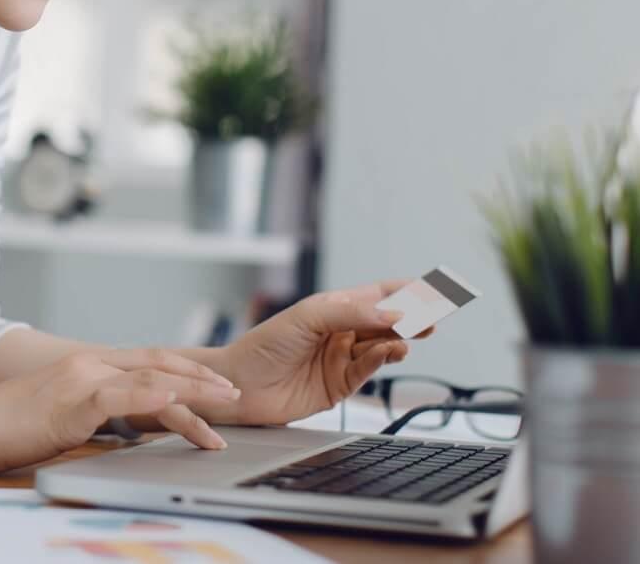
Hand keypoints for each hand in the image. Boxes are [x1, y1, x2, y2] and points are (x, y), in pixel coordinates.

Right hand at [0, 348, 241, 473]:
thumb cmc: (9, 426)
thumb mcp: (64, 417)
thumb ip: (98, 415)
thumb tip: (132, 428)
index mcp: (88, 366)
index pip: (150, 361)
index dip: (187, 370)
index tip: (217, 385)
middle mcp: (89, 364)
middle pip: (159, 362)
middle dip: (202, 377)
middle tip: (236, 394)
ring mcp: (81, 378)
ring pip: (150, 378)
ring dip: (193, 392)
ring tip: (225, 407)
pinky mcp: (72, 401)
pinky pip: (120, 396)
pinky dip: (152, 396)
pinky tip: (176, 400)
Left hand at [216, 280, 433, 427]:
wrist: (241, 384)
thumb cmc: (265, 344)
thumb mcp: (308, 317)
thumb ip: (352, 314)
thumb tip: (395, 313)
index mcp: (332, 308)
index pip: (377, 295)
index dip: (406, 292)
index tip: (435, 289)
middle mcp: (340, 332)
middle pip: (386, 322)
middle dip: (412, 318)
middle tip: (435, 317)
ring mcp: (341, 359)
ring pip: (381, 347)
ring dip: (398, 340)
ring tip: (410, 336)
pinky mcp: (340, 386)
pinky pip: (368, 370)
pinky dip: (381, 360)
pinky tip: (389, 351)